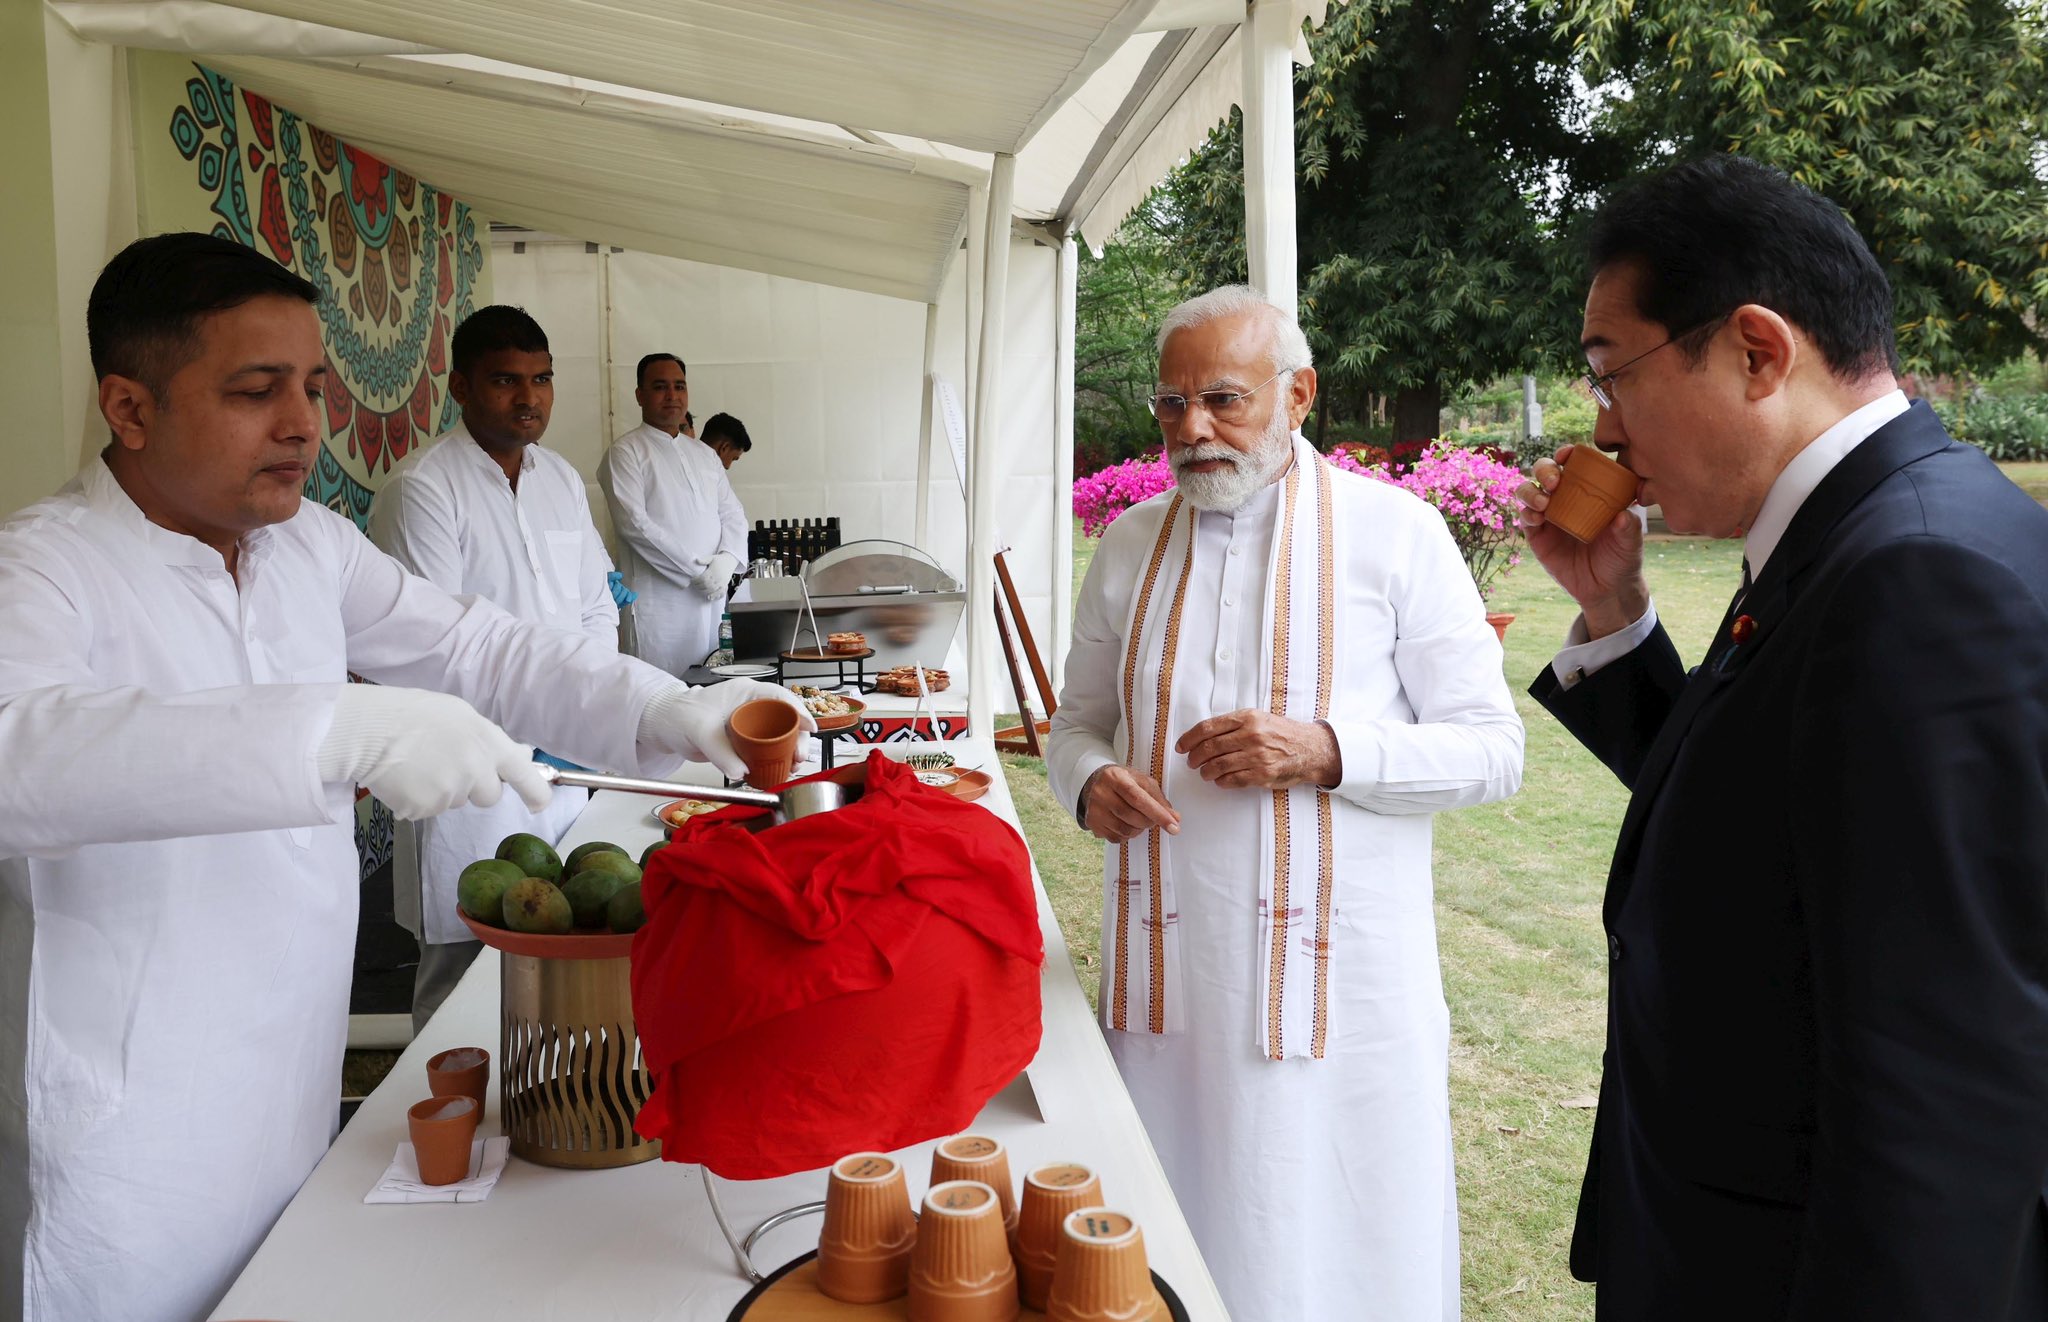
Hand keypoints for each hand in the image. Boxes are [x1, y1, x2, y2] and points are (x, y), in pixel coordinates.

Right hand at [317, 685, 550, 819]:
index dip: (536, 792)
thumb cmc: (413, 714)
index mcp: (488, 742)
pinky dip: (418, 800)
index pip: (524, 774)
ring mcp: (451, 792)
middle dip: (474, 787)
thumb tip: (520, 757)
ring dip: (443, 790)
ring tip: (418, 765)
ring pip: (457, 802)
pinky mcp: (426, 809)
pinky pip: (429, 810)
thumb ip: (490, 741)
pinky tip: (404, 778)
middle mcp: (476, 770)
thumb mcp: (460, 716)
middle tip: (446, 765)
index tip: (540, 805)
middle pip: (489, 796)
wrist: (367, 729)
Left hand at [639, 680, 816, 780]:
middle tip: (799, 757)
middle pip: (786, 718)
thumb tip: (743, 770)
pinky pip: (767, 747)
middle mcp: (752, 706)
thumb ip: (721, 751)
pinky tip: (779, 770)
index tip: (809, 728)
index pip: (780, 697)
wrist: (665, 726)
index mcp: (746, 692)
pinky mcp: (745, 739)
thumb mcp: (700, 731)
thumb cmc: (680, 716)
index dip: (798, 711)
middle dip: (797, 737)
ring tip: (793, 766)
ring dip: (789, 750)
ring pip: (780, 734)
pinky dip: (776, 758)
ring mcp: (750, 722)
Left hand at [690, 552, 737, 599]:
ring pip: (712, 589)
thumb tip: (696, 560)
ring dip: (704, 591)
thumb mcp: (711, 558)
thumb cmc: (719, 560)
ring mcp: (722, 582)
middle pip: (706, 585)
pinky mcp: (725, 585)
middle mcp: (717, 577)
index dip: (696, 581)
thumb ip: (704, 560)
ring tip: (700, 590)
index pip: (702, 578)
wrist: (730, 561)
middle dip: (699, 586)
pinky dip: (715, 595)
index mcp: (713, 571)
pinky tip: (709, 597)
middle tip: (695, 585)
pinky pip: (720, 592)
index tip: (692, 580)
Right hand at [1081, 766, 1178, 842]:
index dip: (1158, 813)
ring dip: (1139, 829)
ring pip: (1125, 830)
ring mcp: (1094, 810)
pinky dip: (1127, 835)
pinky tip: (1126, 823)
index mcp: (1115, 778)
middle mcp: (1101, 793)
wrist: (1094, 783)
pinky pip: (1116, 838)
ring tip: (1138, 819)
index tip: (1174, 826)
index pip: (1139, 798)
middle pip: (1132, 816)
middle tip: (1153, 818)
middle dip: (1149, 821)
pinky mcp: (1092, 823)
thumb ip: (1159, 799)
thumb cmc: (1122, 781)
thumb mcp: (1141, 782)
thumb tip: (1175, 818)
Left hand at [1175, 710, 1339, 789]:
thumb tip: (1203, 734)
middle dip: (1194, 757)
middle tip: (1191, 762)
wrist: (1310, 748)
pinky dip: (1221, 782)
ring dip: (1205, 771)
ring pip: (1217, 766)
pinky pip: (1232, 780)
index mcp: (1247, 718)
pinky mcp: (1262, 774)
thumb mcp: (1259, 718)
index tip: (1181, 746)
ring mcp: (1256, 756)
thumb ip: (1233, 724)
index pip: (1207, 728)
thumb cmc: (1282, 733)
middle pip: (1208, 748)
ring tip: (1204, 772)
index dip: (1188, 739)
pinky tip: (1219, 780)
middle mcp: (1251, 735)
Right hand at [1518, 444, 1649, 637]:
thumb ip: (1629, 528)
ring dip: (1531, 491)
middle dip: (1545, 469)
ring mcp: (1549, 515)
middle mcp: (1565, 498)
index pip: (1574, 464)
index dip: (1567, 454)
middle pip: (1545, 471)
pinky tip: (1538, 518)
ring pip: (1528, 491)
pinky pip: (1525, 517)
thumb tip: (1622, 515)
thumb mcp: (1631, 542)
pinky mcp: (1537, 535)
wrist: (1607, 589)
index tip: (1568, 455)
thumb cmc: (1622, 558)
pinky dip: (1527, 513)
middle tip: (1555, 481)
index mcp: (1588, 490)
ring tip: (1544, 502)